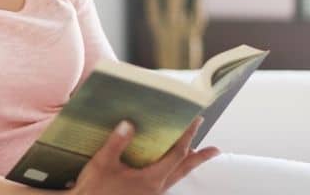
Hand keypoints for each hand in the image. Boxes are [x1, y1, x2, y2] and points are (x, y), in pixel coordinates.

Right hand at [68, 116, 219, 194]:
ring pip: (176, 178)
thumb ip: (117, 143)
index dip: (187, 136)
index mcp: (150, 179)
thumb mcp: (103, 163)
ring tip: (198, 155)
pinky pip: (166, 183)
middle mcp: (156, 189)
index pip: (176, 154)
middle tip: (215, 149)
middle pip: (183, 170)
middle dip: (199, 158)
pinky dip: (173, 173)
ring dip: (188, 165)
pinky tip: (168, 168)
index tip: (196, 121)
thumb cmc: (93, 190)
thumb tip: (129, 124)